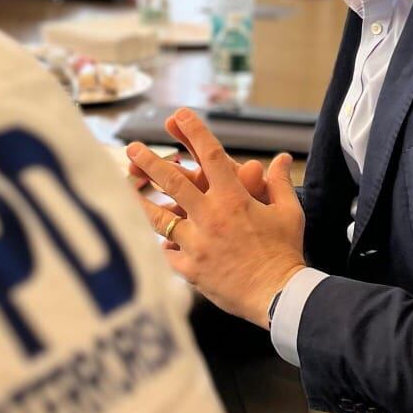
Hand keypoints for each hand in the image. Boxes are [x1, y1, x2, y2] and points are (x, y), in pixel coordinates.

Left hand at [126, 108, 305, 326]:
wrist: (278, 297)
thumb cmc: (285, 253)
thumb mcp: (289, 214)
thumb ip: (280, 183)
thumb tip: (281, 158)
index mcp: (233, 199)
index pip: (211, 156)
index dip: (194, 132)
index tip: (179, 115)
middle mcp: (210, 217)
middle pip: (173, 182)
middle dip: (150, 162)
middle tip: (133, 149)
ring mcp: (196, 243)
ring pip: (158, 217)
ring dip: (139, 200)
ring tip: (123, 188)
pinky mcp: (189, 269)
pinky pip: (165, 252)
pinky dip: (158, 243)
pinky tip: (146, 237)